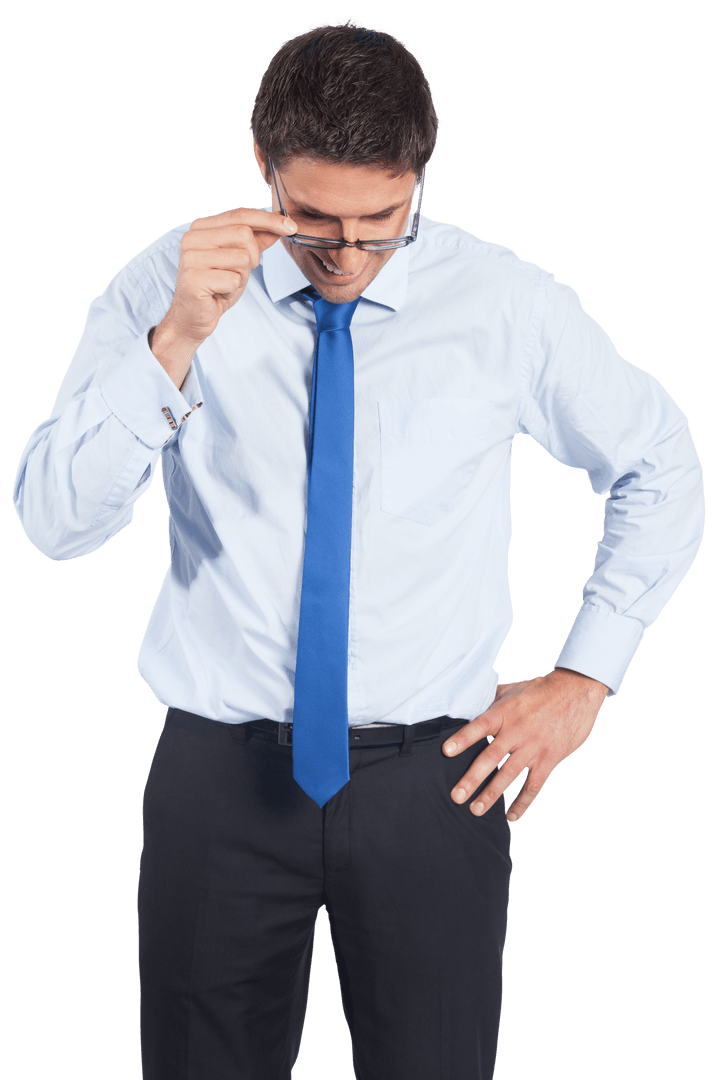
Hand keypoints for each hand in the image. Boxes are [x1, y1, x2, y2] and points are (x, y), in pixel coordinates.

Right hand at [150, 207, 296, 386]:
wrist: (192, 316)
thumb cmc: (216, 286)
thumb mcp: (240, 260)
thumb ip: (257, 241)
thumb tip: (280, 225)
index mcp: (202, 227)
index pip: (240, 215)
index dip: (268, 220)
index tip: (291, 227)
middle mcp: (192, 237)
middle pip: (244, 234)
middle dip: (253, 256)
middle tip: (241, 272)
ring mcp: (191, 257)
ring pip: (242, 258)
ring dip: (242, 276)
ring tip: (226, 283)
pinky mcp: (194, 278)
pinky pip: (234, 279)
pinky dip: (233, 289)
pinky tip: (219, 293)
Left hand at [442, 667, 608, 821]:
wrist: (575, 693)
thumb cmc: (539, 690)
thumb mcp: (512, 690)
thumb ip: (490, 701)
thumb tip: (467, 704)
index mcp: (504, 713)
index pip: (479, 726)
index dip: (463, 738)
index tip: (446, 751)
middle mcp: (517, 731)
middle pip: (490, 757)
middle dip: (472, 778)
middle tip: (457, 796)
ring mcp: (533, 747)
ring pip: (509, 775)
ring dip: (491, 794)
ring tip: (476, 810)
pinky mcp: (549, 759)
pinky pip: (533, 785)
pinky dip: (522, 802)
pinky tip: (510, 815)